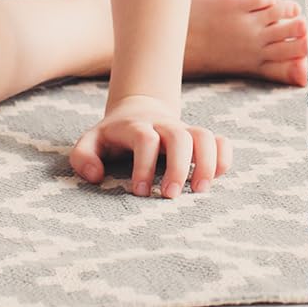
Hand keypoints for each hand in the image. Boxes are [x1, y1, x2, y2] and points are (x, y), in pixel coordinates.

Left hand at [69, 93, 232, 196]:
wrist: (138, 110)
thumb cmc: (112, 136)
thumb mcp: (90, 142)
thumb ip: (83, 157)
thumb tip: (97, 176)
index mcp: (136, 127)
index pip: (145, 139)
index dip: (144, 166)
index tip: (139, 192)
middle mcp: (163, 126)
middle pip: (179, 137)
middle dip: (178, 167)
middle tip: (171, 196)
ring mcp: (184, 130)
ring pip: (205, 136)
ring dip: (207, 163)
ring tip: (200, 190)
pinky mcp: (198, 138)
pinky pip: (220, 141)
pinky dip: (224, 158)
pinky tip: (217, 178)